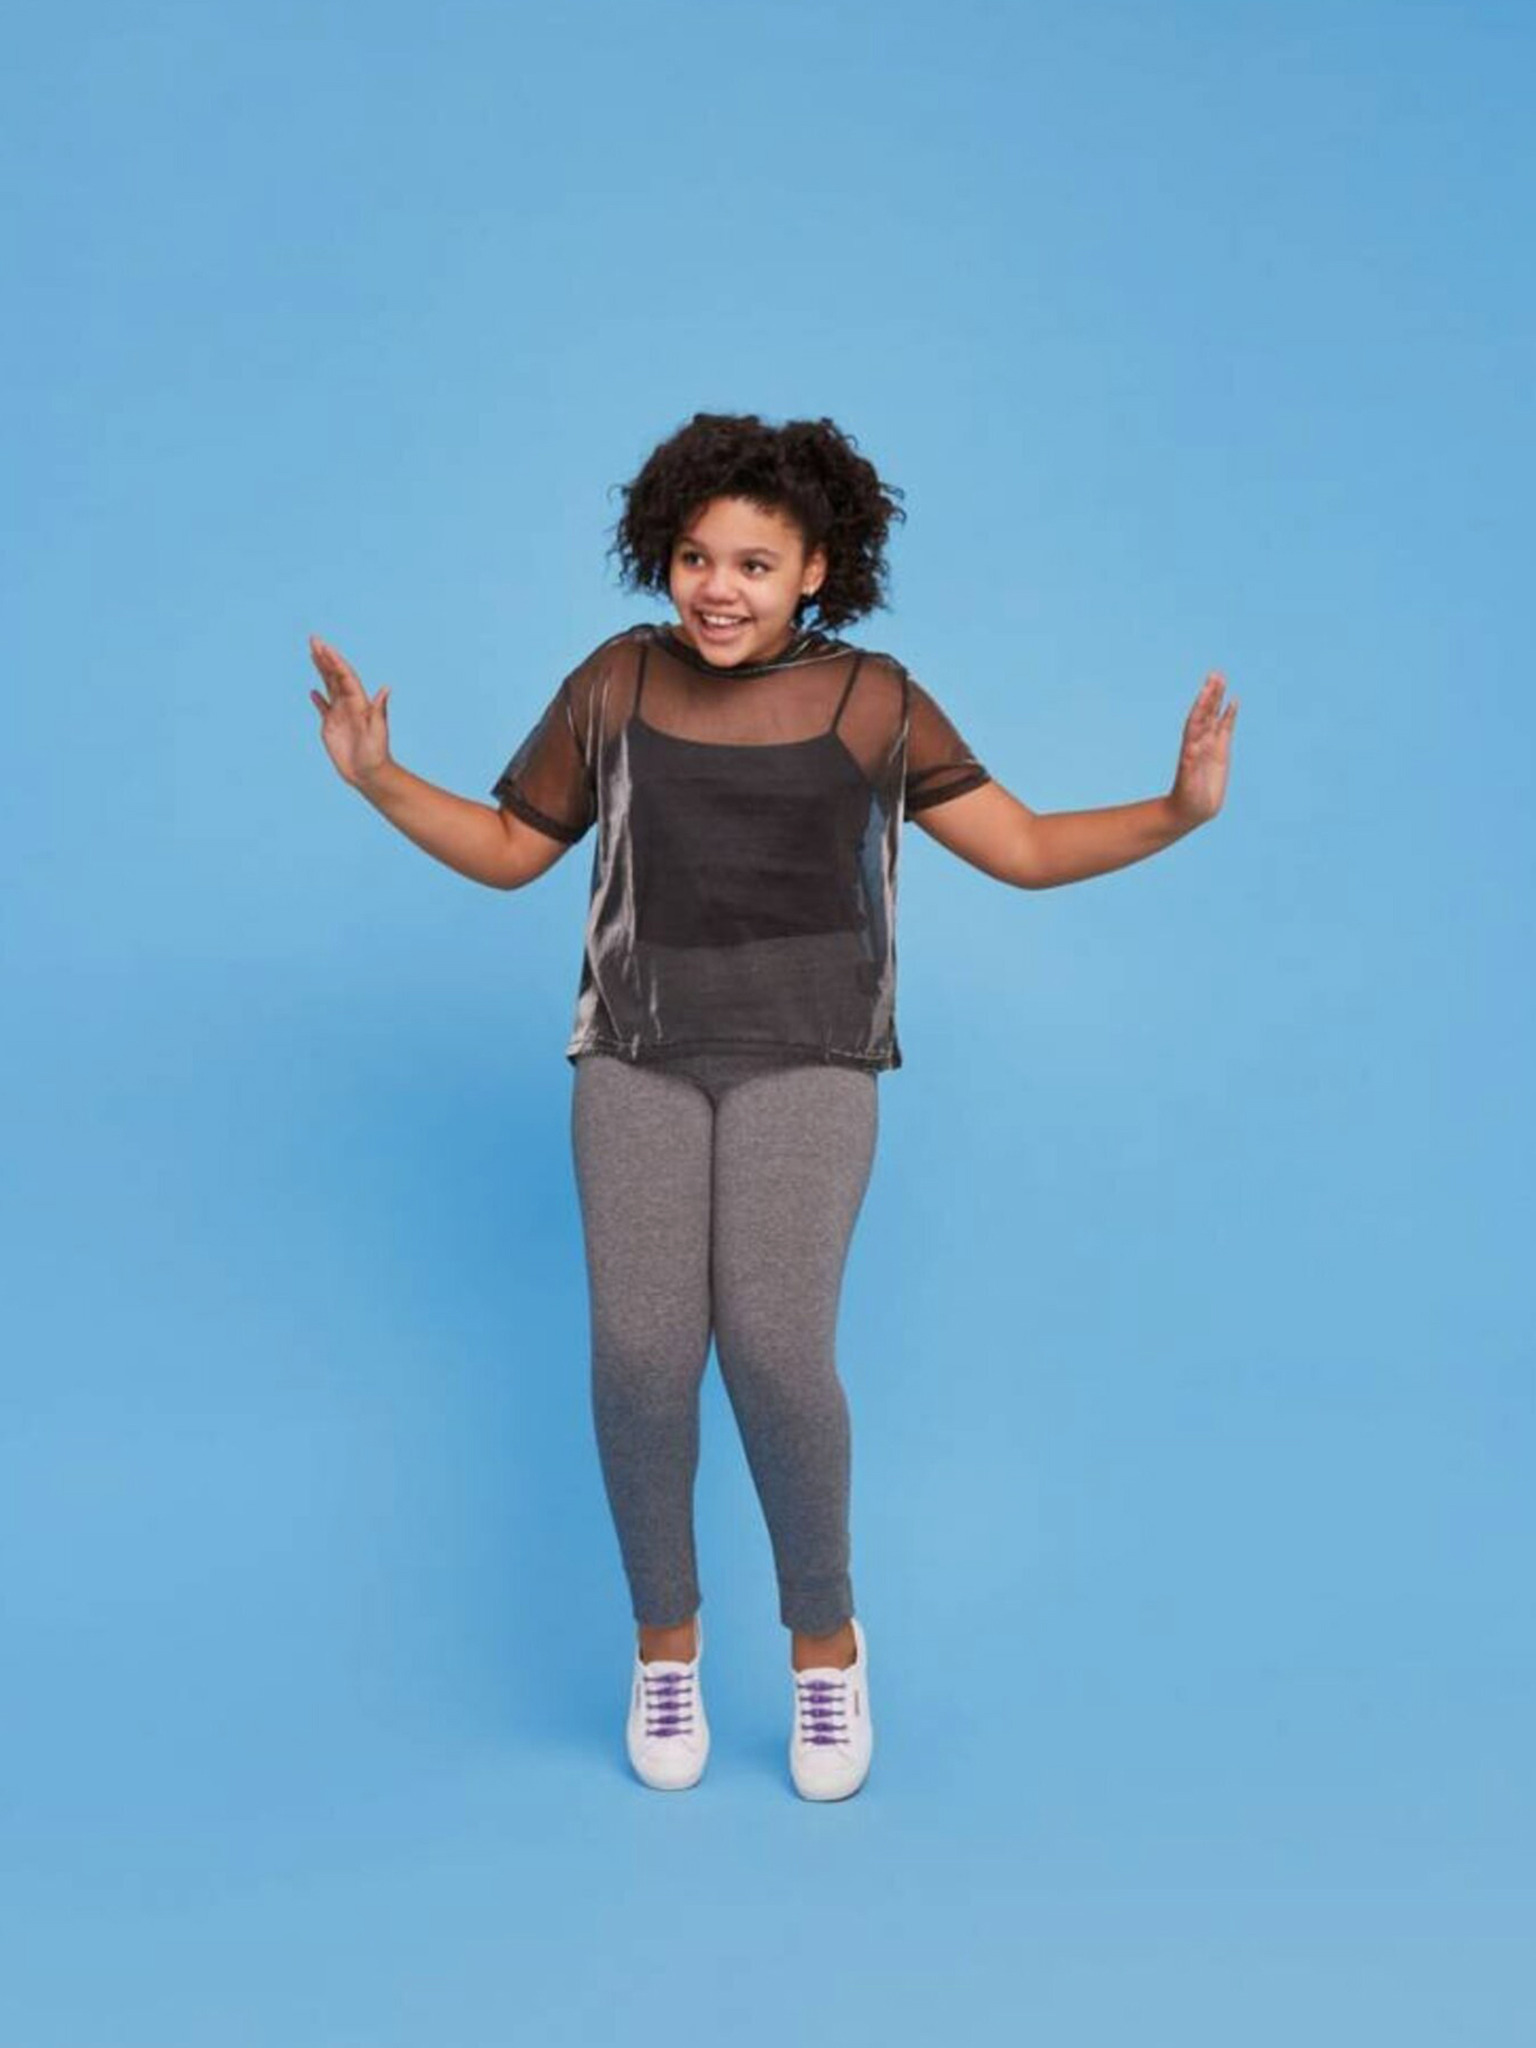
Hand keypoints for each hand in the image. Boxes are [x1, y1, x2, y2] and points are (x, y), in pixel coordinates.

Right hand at [308, 635, 392, 787]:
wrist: (369, 774)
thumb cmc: (376, 754)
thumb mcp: (378, 731)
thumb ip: (379, 710)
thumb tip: (386, 689)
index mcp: (360, 702)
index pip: (345, 676)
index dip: (335, 661)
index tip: (324, 647)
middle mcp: (349, 704)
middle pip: (335, 676)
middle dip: (325, 657)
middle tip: (313, 639)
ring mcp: (340, 714)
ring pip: (328, 686)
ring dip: (321, 670)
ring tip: (312, 653)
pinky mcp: (331, 727)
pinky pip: (324, 708)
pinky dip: (318, 699)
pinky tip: (313, 692)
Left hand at [1169, 671, 1237, 827]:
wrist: (1190, 811)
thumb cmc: (1187, 800)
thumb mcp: (1188, 784)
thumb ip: (1190, 766)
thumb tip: (1191, 749)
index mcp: (1191, 747)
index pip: (1197, 721)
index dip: (1202, 705)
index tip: (1207, 688)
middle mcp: (1200, 742)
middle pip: (1205, 713)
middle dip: (1210, 694)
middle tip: (1216, 673)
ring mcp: (1210, 746)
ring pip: (1214, 717)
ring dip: (1217, 698)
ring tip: (1221, 679)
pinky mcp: (1220, 753)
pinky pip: (1226, 729)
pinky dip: (1229, 715)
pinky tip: (1233, 702)